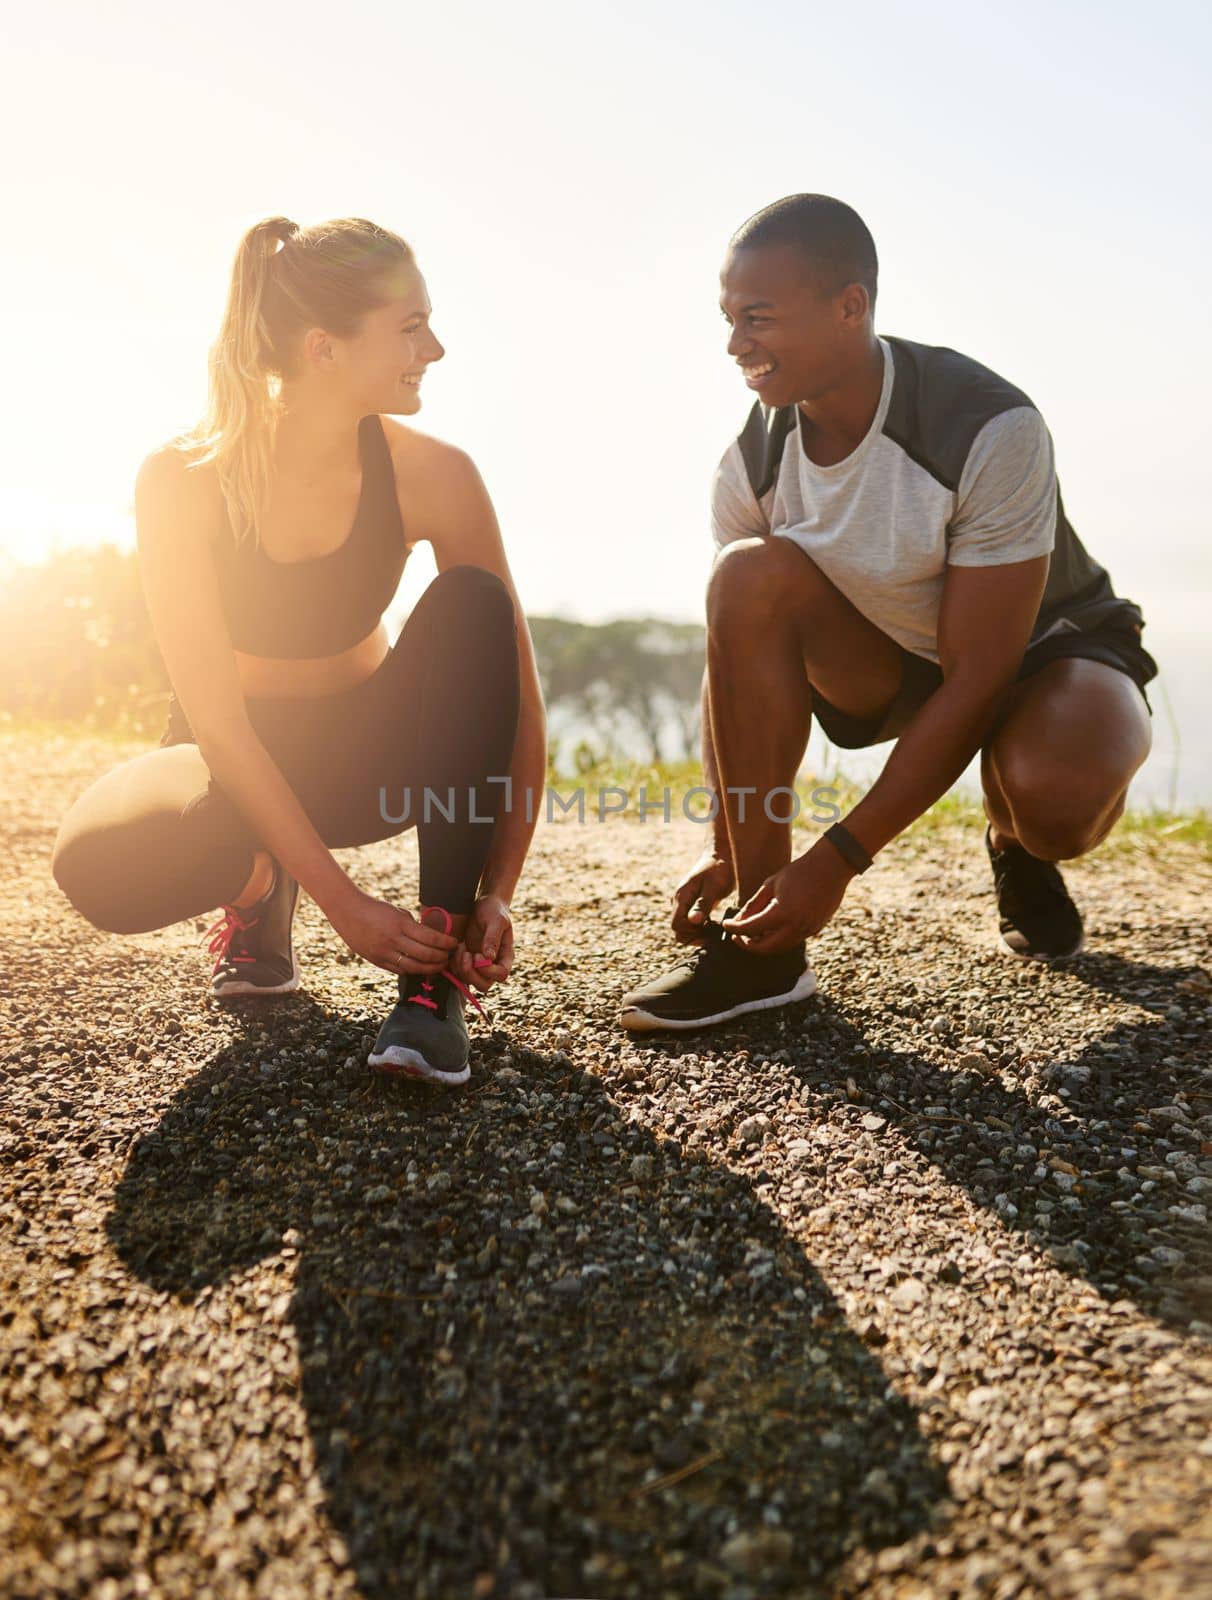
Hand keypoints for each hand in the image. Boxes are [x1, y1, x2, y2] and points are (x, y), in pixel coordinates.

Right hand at [328, 887, 457, 978]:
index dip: (445, 943)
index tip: (453, 943)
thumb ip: (412, 926)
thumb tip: (430, 938)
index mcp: (400, 924)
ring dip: (430, 968)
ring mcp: (383, 952)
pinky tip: (421, 968)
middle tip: (448, 956)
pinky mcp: (376, 960)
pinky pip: (399, 970)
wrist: (347, 911)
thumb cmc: (375, 908)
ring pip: (413, 967)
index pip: (430, 937)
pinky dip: (413, 970)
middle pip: (424, 955)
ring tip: (439, 966)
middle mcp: (392, 940)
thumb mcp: (397, 912)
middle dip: (441, 958)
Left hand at [450, 894, 513, 992]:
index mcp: (505, 955)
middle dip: (471, 974)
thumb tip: (489, 957)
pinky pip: (458, 973)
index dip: (488, 971)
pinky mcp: (466, 961)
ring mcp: (479, 964)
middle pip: (484, 985)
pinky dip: (454, 964)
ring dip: (461, 967)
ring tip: (461, 946)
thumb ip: (492, 938)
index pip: (501, 974)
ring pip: (469, 981)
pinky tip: (457, 947)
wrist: (483, 904)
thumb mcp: (495, 920)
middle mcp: (493, 964)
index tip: (478, 955)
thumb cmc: (493, 910)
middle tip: (466, 955)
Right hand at [671, 847, 734, 942]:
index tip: (710, 930)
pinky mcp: (690, 904)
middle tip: (714, 932)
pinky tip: (714, 924)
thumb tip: (693, 921)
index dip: (691, 933)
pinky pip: (690, 922)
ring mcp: (683, 903)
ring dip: (698, 933)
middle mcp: (678, 901)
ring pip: (683, 928)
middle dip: (695, 935)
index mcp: (681, 897)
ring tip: (716, 928)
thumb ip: (703, 904)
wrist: (721, 856)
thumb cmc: (719, 869)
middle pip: (678, 929)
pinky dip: (701, 928)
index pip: (676, 926)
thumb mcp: (714, 887)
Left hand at [723, 840, 853, 952]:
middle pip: (765, 948)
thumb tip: (739, 921)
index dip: (734, 928)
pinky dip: (778, 939)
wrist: (831, 867)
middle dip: (747, 944)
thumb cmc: (798, 871)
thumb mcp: (771, 884)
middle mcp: (796, 926)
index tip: (726, 924)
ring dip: (764, 944)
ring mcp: (808, 930)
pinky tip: (770, 929)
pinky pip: (792, 940)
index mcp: (782, 913)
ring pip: (780, 947)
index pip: (750, 929)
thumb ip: (754, 905)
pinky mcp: (816, 929)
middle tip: (737, 936)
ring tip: (751, 933)